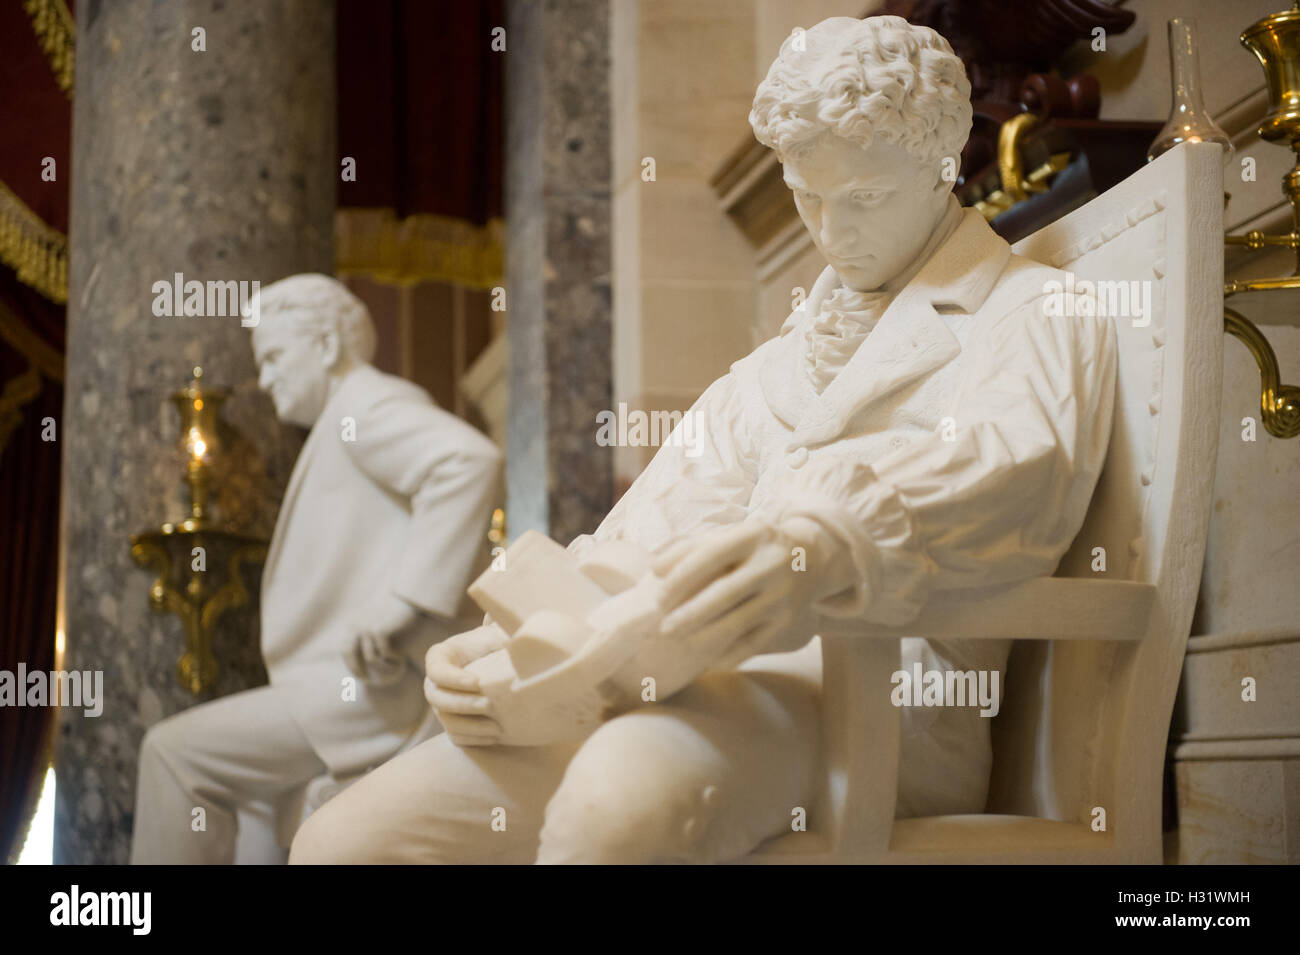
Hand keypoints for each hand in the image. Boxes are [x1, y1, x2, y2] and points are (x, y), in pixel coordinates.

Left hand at [343, 592, 422, 685]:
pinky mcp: (380, 631)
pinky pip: (384, 653)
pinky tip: (400, 657)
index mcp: (352, 624)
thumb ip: (366, 632)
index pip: (345, 650)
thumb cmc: (394, 608)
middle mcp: (356, 626)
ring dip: (383, 666)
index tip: (360, 675)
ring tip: (394, 666)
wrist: (407, 595)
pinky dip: (392, 658)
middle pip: (351, 656)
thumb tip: (365, 657)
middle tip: (369, 680)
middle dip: (358, 670)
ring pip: (371, 658)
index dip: (351, 665)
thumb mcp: (374, 619)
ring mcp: (367, 628)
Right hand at [424, 623, 508, 745]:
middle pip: (436, 698)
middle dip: (462, 704)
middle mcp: (438, 682)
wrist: (513, 665)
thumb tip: (502, 623)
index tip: (478, 682)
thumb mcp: (502, 632)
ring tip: (497, 728)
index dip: (452, 678)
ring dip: (470, 726)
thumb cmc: (506, 642)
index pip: (436, 668)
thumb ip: (500, 626)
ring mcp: (444, 704)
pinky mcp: (456, 722)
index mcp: (444, 655)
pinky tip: (496, 736)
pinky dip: (474, 739)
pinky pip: (457, 737)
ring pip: (446, 721)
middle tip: (490, 706)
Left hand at [652, 516, 852, 671]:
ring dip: (704, 635)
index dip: (683, 576)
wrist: (811, 557)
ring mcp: (783, 594)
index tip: (659, 596)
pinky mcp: (789, 620)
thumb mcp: (729, 536)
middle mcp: (772, 563)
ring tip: (678, 641)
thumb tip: (655, 570)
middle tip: (663, 627)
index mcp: (753, 535)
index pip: (712, 554)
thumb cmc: (752, 546)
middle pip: (725, 593)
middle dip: (690, 613)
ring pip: (739, 621)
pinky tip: (708, 660)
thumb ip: (690, 548)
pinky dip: (729, 654)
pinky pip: (755, 643)